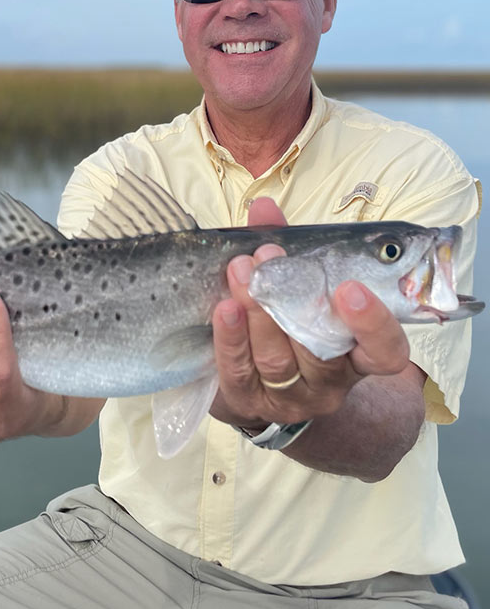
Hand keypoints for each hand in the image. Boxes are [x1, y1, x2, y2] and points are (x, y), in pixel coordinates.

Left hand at [209, 198, 409, 428]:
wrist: (259, 383)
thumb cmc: (287, 320)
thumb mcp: (297, 286)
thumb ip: (286, 248)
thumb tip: (262, 207)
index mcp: (357, 351)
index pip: (384, 350)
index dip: (373, 323)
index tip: (349, 287)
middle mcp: (331, 380)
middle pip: (319, 347)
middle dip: (292, 297)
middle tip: (268, 257)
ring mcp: (291, 396)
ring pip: (277, 359)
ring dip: (257, 312)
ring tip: (240, 272)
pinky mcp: (251, 401)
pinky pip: (240, 372)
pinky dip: (231, 338)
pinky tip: (224, 309)